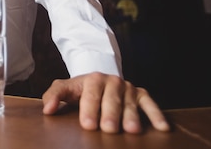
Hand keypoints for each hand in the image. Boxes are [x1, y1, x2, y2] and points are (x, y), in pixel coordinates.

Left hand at [41, 72, 169, 133]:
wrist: (99, 81)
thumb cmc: (80, 90)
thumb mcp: (65, 89)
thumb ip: (54, 96)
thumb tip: (47, 109)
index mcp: (93, 79)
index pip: (90, 94)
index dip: (89, 109)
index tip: (87, 125)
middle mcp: (112, 81)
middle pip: (111, 99)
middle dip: (110, 114)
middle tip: (109, 129)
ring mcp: (128, 88)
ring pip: (130, 103)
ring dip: (132, 116)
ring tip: (132, 131)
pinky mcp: (141, 94)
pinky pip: (150, 104)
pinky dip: (157, 115)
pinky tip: (162, 128)